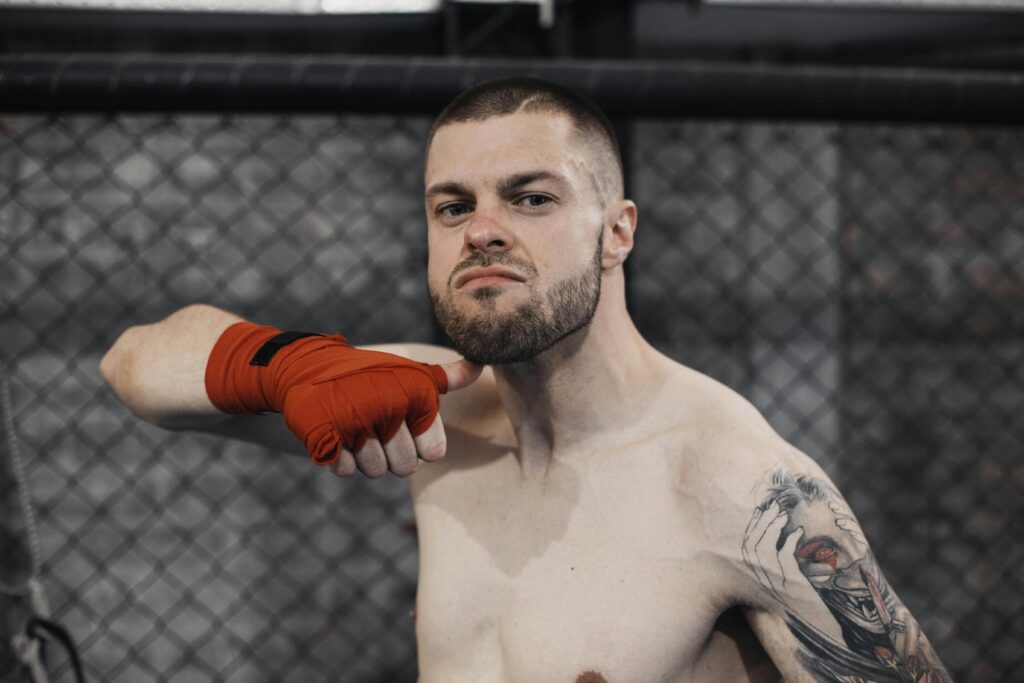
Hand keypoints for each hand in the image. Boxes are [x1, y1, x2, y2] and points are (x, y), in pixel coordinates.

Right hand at [322, 358, 482, 478]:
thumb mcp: (412, 373)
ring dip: (364, 456)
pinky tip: (336, 433)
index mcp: (416, 394)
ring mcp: (356, 420)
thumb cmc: (371, 376)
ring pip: (375, 470)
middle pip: (405, 467)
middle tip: (376, 428)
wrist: (310, 367)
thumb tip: (481, 367)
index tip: (403, 425)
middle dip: (390, 454)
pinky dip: (339, 457)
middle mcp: (389, 406)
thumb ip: (449, 376)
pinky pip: (345, 469)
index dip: (418, 445)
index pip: (434, 453)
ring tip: (355, 427)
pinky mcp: (325, 433)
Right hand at [742, 501, 844, 641]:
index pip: (743, 546)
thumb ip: (764, 558)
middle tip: (773, 507)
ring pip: (765, 548)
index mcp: (747, 580)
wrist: (813, 624)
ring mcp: (772, 582)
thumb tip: (765, 525)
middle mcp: (756, 581)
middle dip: (762, 521)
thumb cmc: (793, 600)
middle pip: (752, 544)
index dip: (750, 526)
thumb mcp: (773, 578)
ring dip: (774, 527)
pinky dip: (791, 540)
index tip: (759, 511)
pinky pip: (786, 555)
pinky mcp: (790, 583)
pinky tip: (798, 532)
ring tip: (783, 515)